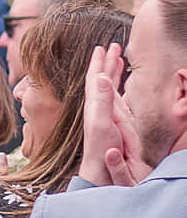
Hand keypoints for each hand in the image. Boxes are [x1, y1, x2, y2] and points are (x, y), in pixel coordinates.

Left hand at [80, 44, 146, 185]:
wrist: (102, 171)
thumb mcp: (100, 123)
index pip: (95, 78)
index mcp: (94, 104)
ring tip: (117, 58)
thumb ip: (102, 100)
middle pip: (103, 79)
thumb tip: (100, 76)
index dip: (98, 62)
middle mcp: (100, 107)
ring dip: (113, 72)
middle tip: (112, 46)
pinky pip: (118, 97)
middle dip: (107, 62)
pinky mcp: (117, 122)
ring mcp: (108, 114)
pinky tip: (121, 84)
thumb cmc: (100, 150)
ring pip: (110, 87)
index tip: (101, 47)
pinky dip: (120, 86)